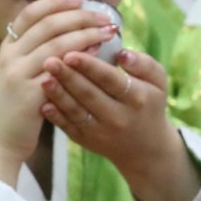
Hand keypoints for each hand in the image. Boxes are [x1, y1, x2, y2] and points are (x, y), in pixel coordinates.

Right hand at [0, 0, 116, 183]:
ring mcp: (17, 74)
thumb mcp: (16, 75)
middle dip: (79, 16)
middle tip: (103, 16)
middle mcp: (10, 57)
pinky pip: (60, 71)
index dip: (55, 3)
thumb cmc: (13, 109)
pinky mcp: (29, 94)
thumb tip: (70, 36)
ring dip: (86, 34)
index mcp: (7, 49)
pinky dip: (80, 59)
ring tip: (108, 32)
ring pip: (56, 44)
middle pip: (47, 24)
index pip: (30, 14)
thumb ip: (35, 54)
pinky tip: (97, 56)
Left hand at [39, 50, 200, 200]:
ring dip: (57, 95)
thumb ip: (144, 64)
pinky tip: (42, 103)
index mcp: (136, 98)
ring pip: (75, 111)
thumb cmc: (149, 104)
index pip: (109, 79)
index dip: (90, 67)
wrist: (145, 147)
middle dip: (67, 77)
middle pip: (88, 94)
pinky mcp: (85, 140)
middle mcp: (118, 117)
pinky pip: (67, 126)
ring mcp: (100, 131)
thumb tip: (123, 53)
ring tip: (43, 78)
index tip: (71, 53)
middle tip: (49, 60)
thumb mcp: (158, 83)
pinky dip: (55, 116)